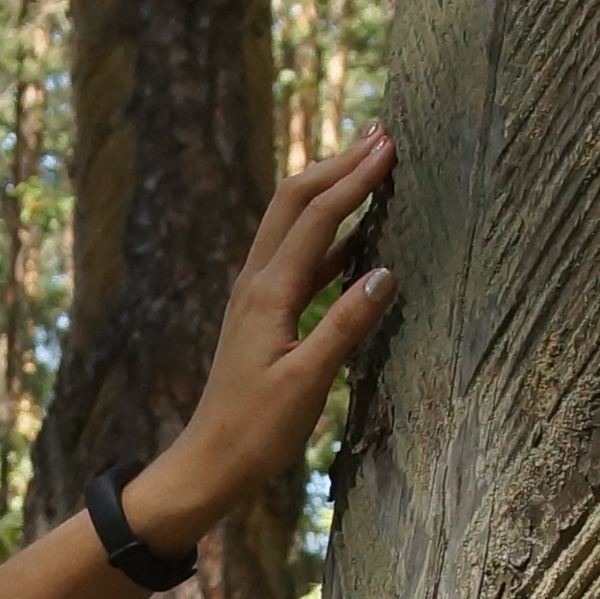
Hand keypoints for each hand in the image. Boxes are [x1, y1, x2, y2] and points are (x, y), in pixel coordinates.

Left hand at [122, 129, 396, 549]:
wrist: (209, 463)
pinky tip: (358, 238)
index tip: (390, 147)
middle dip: (338, 164)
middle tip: (382, 135)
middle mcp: (257, 283)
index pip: (317, 217)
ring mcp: (257, 297)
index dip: (354, 178)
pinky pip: (299, 259)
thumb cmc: (256, 432)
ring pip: (294, 224)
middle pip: (296, 201)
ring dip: (331, 191)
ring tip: (371, 167)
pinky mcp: (263, 315)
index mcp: (268, 293)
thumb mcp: (308, 383)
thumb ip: (346, 325)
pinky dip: (330, 236)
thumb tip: (386, 272)